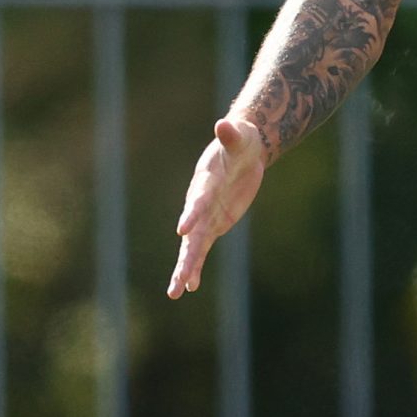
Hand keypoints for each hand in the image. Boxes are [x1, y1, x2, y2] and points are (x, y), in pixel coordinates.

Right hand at [166, 117, 267, 297]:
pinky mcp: (214, 225)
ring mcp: (206, 217)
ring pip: (193, 248)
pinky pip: (203, 249)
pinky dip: (196, 266)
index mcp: (206, 183)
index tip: (183, 229)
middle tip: (178, 280)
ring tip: (175, 293)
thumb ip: (231, 134)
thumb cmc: (240, 141)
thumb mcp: (239, 137)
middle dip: (185, 258)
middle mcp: (201, 204)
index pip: (198, 200)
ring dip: (185, 269)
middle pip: (192, 235)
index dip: (191, 213)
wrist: (241, 151)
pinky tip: (191, 287)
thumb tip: (224, 123)